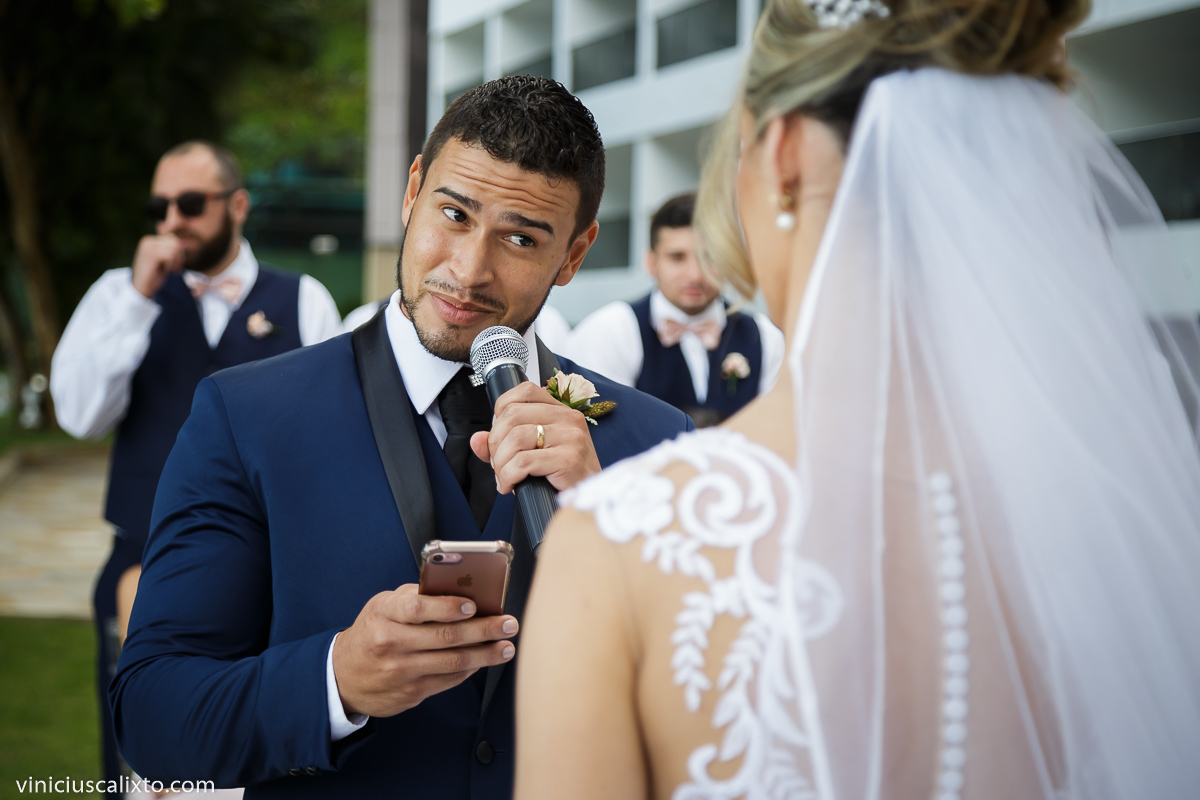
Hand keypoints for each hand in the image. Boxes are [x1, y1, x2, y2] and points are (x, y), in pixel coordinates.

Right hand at [131, 234, 185, 297]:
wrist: (140, 289)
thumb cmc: (153, 277)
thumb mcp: (164, 261)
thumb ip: (172, 250)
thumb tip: (188, 242)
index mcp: (149, 241)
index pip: (172, 239)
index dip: (178, 253)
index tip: (173, 265)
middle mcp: (148, 241)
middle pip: (175, 242)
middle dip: (179, 256)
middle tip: (173, 269)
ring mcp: (148, 247)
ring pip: (174, 248)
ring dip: (175, 262)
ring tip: (167, 270)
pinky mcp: (151, 254)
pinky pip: (170, 255)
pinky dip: (171, 265)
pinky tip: (164, 271)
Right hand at [332, 584, 517, 717]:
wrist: (342, 676)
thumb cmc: (372, 631)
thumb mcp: (384, 605)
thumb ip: (417, 596)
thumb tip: (461, 589)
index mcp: (384, 614)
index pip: (418, 609)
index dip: (448, 607)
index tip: (473, 605)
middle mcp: (391, 643)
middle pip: (445, 637)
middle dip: (484, 630)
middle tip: (509, 624)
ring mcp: (402, 671)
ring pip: (453, 662)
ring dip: (486, 654)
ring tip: (507, 646)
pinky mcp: (411, 692)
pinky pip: (449, 679)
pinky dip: (471, 668)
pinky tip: (485, 659)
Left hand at [469, 381, 601, 493]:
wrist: (587, 500)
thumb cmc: (562, 476)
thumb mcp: (534, 452)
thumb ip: (503, 443)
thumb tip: (477, 440)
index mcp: (561, 411)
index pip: (524, 391)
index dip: (501, 411)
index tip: (499, 435)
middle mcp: (568, 418)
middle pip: (512, 415)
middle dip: (495, 442)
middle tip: (498, 463)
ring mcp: (570, 437)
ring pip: (515, 438)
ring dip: (501, 462)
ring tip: (504, 477)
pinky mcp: (569, 459)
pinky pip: (523, 462)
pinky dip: (508, 476)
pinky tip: (510, 485)